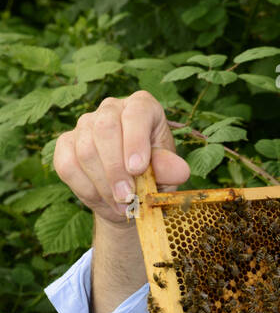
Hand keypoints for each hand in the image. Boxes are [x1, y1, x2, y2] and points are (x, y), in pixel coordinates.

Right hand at [52, 89, 189, 225]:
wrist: (129, 197)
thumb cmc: (154, 179)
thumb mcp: (167, 175)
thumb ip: (169, 169)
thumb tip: (179, 170)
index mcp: (142, 107)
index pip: (136, 113)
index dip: (135, 140)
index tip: (137, 170)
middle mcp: (112, 109)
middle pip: (104, 129)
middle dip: (115, 168)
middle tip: (126, 197)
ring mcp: (85, 124)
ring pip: (85, 150)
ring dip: (103, 184)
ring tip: (121, 205)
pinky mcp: (66, 143)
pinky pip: (67, 164)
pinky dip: (85, 188)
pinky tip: (102, 200)